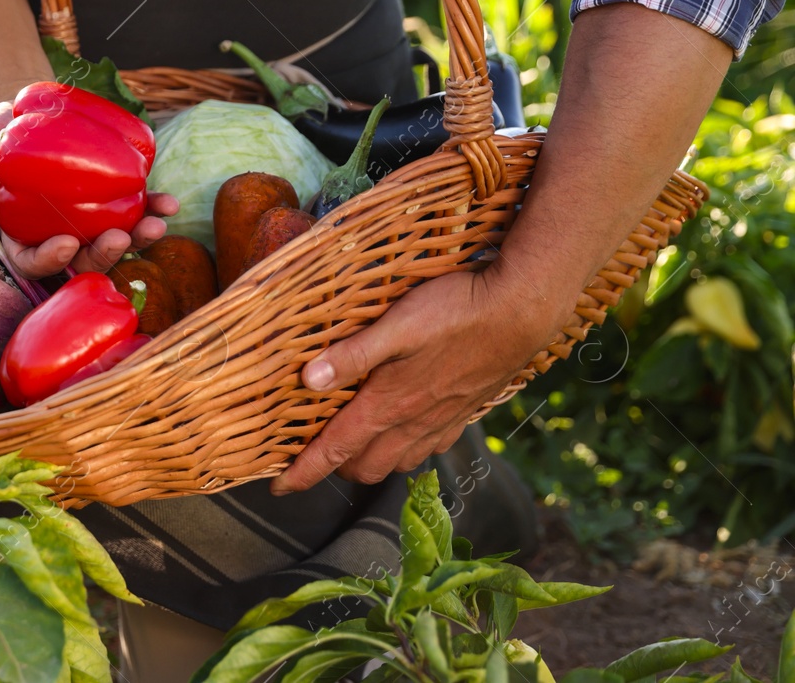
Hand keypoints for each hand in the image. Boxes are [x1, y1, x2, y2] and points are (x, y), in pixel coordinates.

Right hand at [0, 100, 177, 277]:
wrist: (27, 118)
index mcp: (20, 235)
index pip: (31, 262)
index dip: (49, 261)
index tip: (68, 242)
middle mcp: (55, 237)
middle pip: (80, 261)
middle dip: (104, 255)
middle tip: (120, 236)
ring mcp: (84, 223)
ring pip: (111, 243)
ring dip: (137, 239)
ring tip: (157, 222)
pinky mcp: (107, 203)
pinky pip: (130, 212)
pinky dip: (150, 210)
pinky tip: (167, 204)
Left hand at [270, 265, 574, 493]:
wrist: (521, 311)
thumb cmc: (455, 311)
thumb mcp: (396, 326)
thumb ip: (352, 355)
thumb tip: (307, 380)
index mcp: (389, 404)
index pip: (336, 450)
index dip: (304, 472)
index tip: (278, 489)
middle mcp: (414, 422)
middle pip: (365, 467)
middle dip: (336, 468)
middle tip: (314, 452)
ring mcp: (442, 420)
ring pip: (398, 462)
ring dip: (372, 461)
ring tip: (354, 444)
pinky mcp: (465, 412)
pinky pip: (430, 447)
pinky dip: (408, 450)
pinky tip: (405, 430)